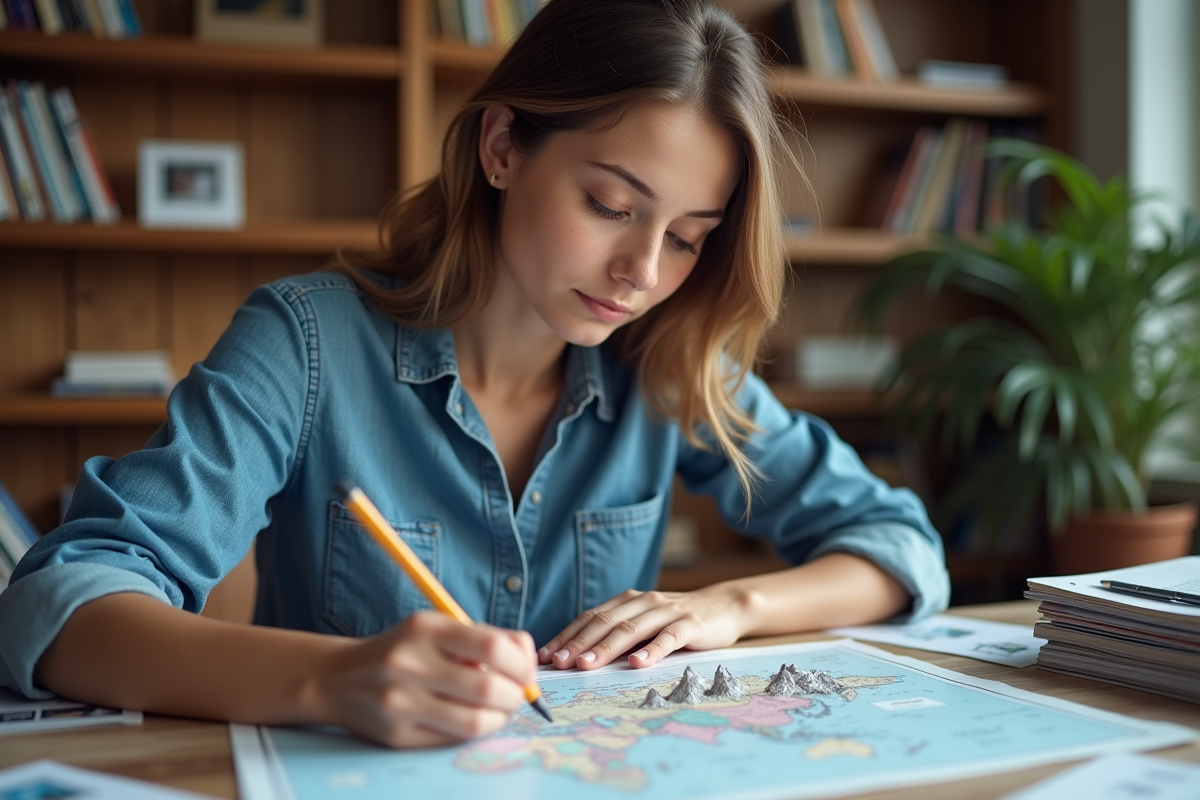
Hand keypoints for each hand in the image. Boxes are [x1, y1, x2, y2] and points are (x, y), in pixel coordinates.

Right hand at [316, 611, 535, 747]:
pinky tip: (469, 719)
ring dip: (499, 718)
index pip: (493, 647)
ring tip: (497, 710)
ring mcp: (399, 702)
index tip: (526, 672)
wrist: (339, 677)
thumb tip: (529, 666)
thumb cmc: (404, 649)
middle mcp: (409, 663)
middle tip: (516, 695)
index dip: (522, 664)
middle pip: (488, 689)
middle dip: (515, 696)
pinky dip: (472, 731)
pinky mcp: (395, 735)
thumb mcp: (437, 629)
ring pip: (475, 723)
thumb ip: (483, 639)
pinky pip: (452, 740)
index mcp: (425, 628)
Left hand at [537, 586, 749, 670]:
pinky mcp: (690, 623)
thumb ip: (618, 634)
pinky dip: (651, 650)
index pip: (589, 617)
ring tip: (586, 666)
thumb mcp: (644, 623)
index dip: (566, 635)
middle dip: (578, 643)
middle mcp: (643, 601)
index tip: (545, 656)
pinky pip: (668, 637)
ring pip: (630, 629)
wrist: (724, 607)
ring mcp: (667, 611)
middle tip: (559, 663)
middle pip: (604, 622)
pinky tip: (637, 664)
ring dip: (605, 648)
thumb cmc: (676, 622)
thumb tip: (578, 658)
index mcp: (627, 601)